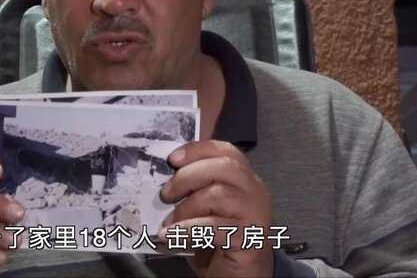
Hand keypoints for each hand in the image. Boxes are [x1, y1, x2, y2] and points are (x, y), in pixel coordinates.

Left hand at [158, 140, 272, 277]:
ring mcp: (256, 214)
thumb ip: (192, 190)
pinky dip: (187, 230)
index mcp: (244, 179)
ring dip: (186, 208)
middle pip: (224, 167)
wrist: (239, 277)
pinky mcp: (250, 239)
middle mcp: (255, 192)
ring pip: (218, 194)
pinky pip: (214, 227)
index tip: (172, 159)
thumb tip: (160, 180)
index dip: (198, 150)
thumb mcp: (203, 209)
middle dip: (188, 176)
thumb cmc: (218, 241)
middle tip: (166, 194)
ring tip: (169, 222)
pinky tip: (170, 236)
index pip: (226, 151)